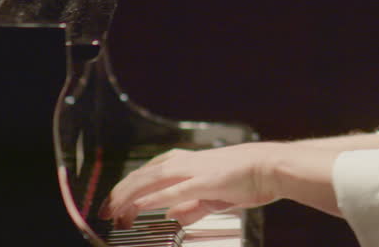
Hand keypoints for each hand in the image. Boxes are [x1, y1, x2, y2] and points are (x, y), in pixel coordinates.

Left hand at [101, 142, 281, 228]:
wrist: (274, 166)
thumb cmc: (251, 178)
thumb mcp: (215, 195)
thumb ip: (192, 206)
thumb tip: (171, 216)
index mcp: (191, 162)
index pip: (151, 171)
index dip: (130, 186)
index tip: (116, 203)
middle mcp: (189, 162)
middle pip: (145, 173)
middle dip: (121, 191)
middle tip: (105, 210)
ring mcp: (197, 170)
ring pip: (153, 178)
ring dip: (130, 194)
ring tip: (114, 210)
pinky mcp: (206, 181)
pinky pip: (174, 190)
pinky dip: (153, 199)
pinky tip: (138, 208)